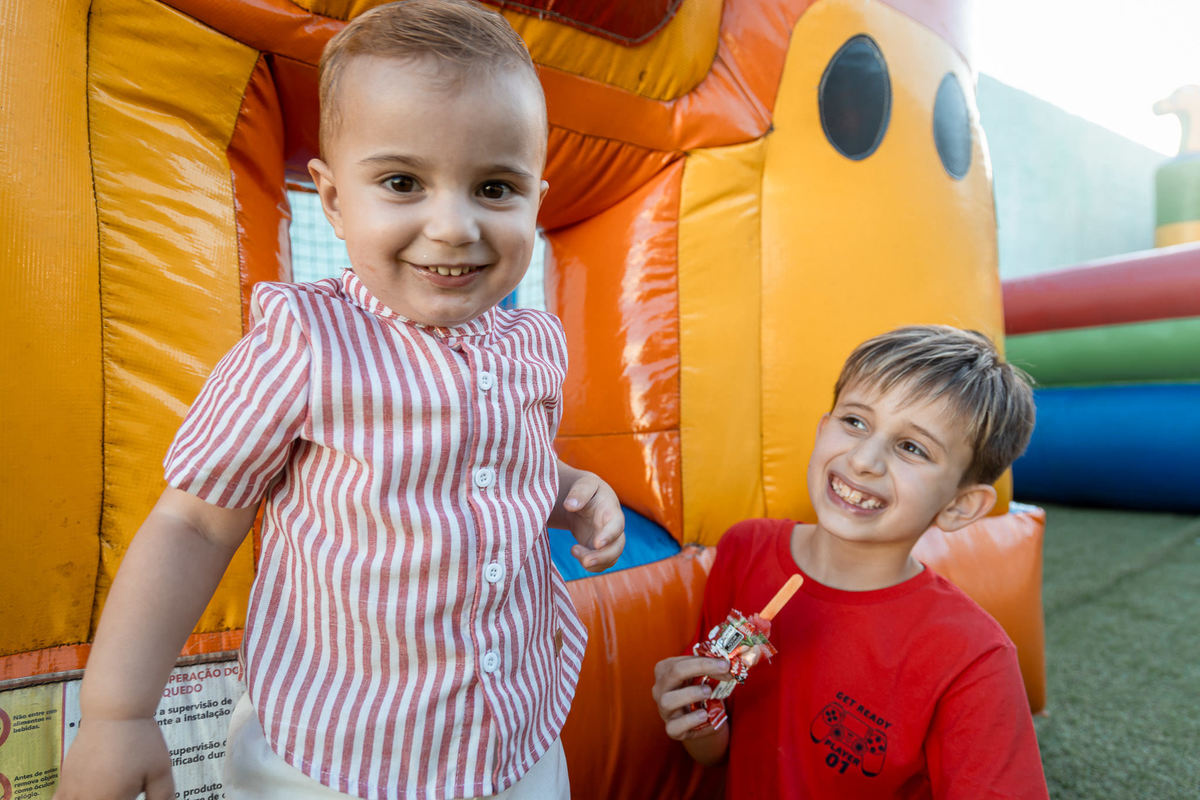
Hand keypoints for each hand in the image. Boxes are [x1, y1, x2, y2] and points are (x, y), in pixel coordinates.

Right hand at [54, 717, 172, 799]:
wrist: (115, 712)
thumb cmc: (140, 740)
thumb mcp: (161, 771)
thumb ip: (162, 797)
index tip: (132, 795)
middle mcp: (89, 799)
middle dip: (113, 799)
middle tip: (123, 790)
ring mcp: (73, 791)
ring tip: (107, 790)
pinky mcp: (65, 779)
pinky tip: (85, 794)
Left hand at [554, 467, 624, 571]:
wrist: (583, 497)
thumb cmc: (586, 488)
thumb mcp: (584, 483)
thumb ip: (579, 491)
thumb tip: (570, 505)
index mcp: (611, 510)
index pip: (617, 525)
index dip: (609, 536)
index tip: (597, 544)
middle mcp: (613, 528)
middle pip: (617, 548)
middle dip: (603, 557)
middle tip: (585, 561)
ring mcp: (608, 540)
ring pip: (610, 559)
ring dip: (595, 563)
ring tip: (573, 550)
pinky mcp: (599, 549)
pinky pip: (601, 563)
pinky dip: (591, 565)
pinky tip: (576, 553)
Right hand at [652, 655, 733, 740]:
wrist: (699, 720)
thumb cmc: (698, 691)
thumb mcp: (703, 676)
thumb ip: (713, 669)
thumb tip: (729, 667)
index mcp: (665, 670)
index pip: (681, 661)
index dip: (704, 661)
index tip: (725, 663)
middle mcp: (660, 688)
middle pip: (674, 673)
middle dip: (701, 668)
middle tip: (723, 670)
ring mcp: (664, 710)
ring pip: (668, 700)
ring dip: (691, 694)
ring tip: (709, 693)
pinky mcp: (671, 728)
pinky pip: (675, 726)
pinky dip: (690, 720)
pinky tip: (704, 715)